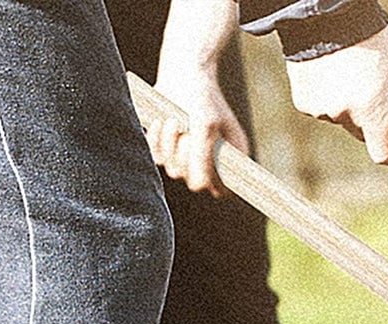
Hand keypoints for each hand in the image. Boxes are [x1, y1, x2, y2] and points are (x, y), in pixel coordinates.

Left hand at [146, 74, 249, 198]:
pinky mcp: (167, 149)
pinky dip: (158, 139)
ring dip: (170, 143)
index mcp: (230, 156)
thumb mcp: (206, 127)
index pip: (223, 190)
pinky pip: (157, 158)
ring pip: (173, 170)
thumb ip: (203, 158)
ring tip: (174, 120)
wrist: (182, 70)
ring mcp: (188, 156)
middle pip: (193, 182)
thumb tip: (200, 187)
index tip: (203, 165)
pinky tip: (163, 120)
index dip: (212, 182)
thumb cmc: (201, 96)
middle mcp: (210, 160)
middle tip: (187, 132)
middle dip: (187, 156)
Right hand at [285, 24, 387, 165]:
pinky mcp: (304, 103)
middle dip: (371, 118)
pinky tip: (330, 71)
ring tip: (349, 70)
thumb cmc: (373, 37)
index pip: (384, 153)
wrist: (328, 15)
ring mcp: (322, 110)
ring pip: (341, 117)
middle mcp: (345, 115)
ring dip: (348, 103)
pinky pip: (322, 107)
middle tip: (374, 91)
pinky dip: (328, 95)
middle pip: (362, 132)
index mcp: (372, 108)